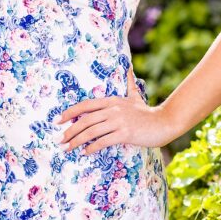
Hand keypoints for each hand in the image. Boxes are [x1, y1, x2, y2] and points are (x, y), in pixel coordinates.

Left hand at [55, 67, 173, 153]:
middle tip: (59, 140)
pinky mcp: (125, 133)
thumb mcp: (135, 95)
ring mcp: (119, 121)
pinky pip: (104, 141)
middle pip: (85, 120)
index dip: (69, 112)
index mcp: (112, 100)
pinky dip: (92, 148)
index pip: (85, 105)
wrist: (163, 122)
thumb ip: (129, 82)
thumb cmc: (147, 112)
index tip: (57, 120)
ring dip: (77, 141)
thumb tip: (128, 67)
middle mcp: (113, 109)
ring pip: (91, 131)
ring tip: (68, 148)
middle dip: (70, 131)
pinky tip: (86, 153)